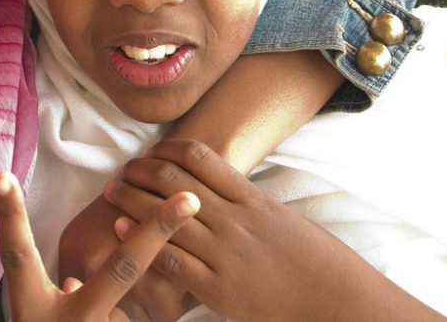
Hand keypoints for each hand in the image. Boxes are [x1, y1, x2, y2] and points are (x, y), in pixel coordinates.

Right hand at [0, 171, 198, 321]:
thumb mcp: (40, 321)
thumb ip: (65, 302)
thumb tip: (78, 281)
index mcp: (36, 311)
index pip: (18, 255)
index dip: (9, 216)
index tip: (2, 175)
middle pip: (124, 268)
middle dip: (160, 228)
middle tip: (190, 198)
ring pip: (151, 308)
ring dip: (158, 305)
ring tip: (148, 274)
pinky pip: (152, 318)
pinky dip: (155, 314)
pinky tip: (158, 308)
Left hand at [106, 139, 446, 320]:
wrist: (335, 297)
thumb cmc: (311, 257)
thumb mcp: (278, 215)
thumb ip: (243, 198)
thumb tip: (211, 182)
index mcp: (250, 197)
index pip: (199, 156)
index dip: (165, 148)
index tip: (149, 151)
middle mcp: (234, 220)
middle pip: (173, 180)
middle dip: (139, 170)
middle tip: (122, 169)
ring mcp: (225, 253)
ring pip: (164, 216)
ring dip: (130, 199)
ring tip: (111, 191)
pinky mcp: (218, 288)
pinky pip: (171, 260)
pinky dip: (142, 241)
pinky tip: (123, 229)